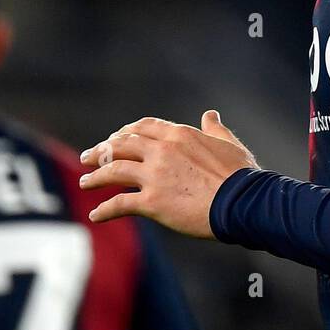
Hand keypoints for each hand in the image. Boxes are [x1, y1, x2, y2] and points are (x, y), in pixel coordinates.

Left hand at [79, 111, 259, 237]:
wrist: (244, 202)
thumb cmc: (241, 175)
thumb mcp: (228, 144)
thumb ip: (215, 129)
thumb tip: (210, 114)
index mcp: (179, 135)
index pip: (143, 128)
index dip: (125, 133)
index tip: (114, 139)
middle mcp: (162, 151)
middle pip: (122, 145)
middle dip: (102, 150)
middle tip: (88, 157)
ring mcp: (155, 176)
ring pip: (114, 170)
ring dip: (95, 176)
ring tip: (84, 182)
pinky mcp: (152, 202)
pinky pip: (119, 204)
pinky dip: (104, 210)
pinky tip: (95, 215)